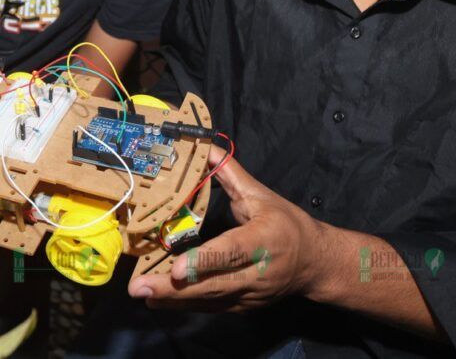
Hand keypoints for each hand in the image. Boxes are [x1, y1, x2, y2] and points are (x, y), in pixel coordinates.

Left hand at [128, 147, 340, 311]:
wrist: (315, 264)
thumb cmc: (288, 225)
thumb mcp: (262, 195)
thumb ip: (231, 174)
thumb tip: (206, 147)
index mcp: (263, 240)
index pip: (231, 252)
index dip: (203, 261)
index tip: (177, 269)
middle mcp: (257, 272)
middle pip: (213, 284)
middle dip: (174, 288)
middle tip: (140, 287)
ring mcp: (249, 294)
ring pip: (209, 300)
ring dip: (173, 300)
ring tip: (142, 293)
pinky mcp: (243, 306)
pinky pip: (212, 306)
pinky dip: (185, 305)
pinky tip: (159, 300)